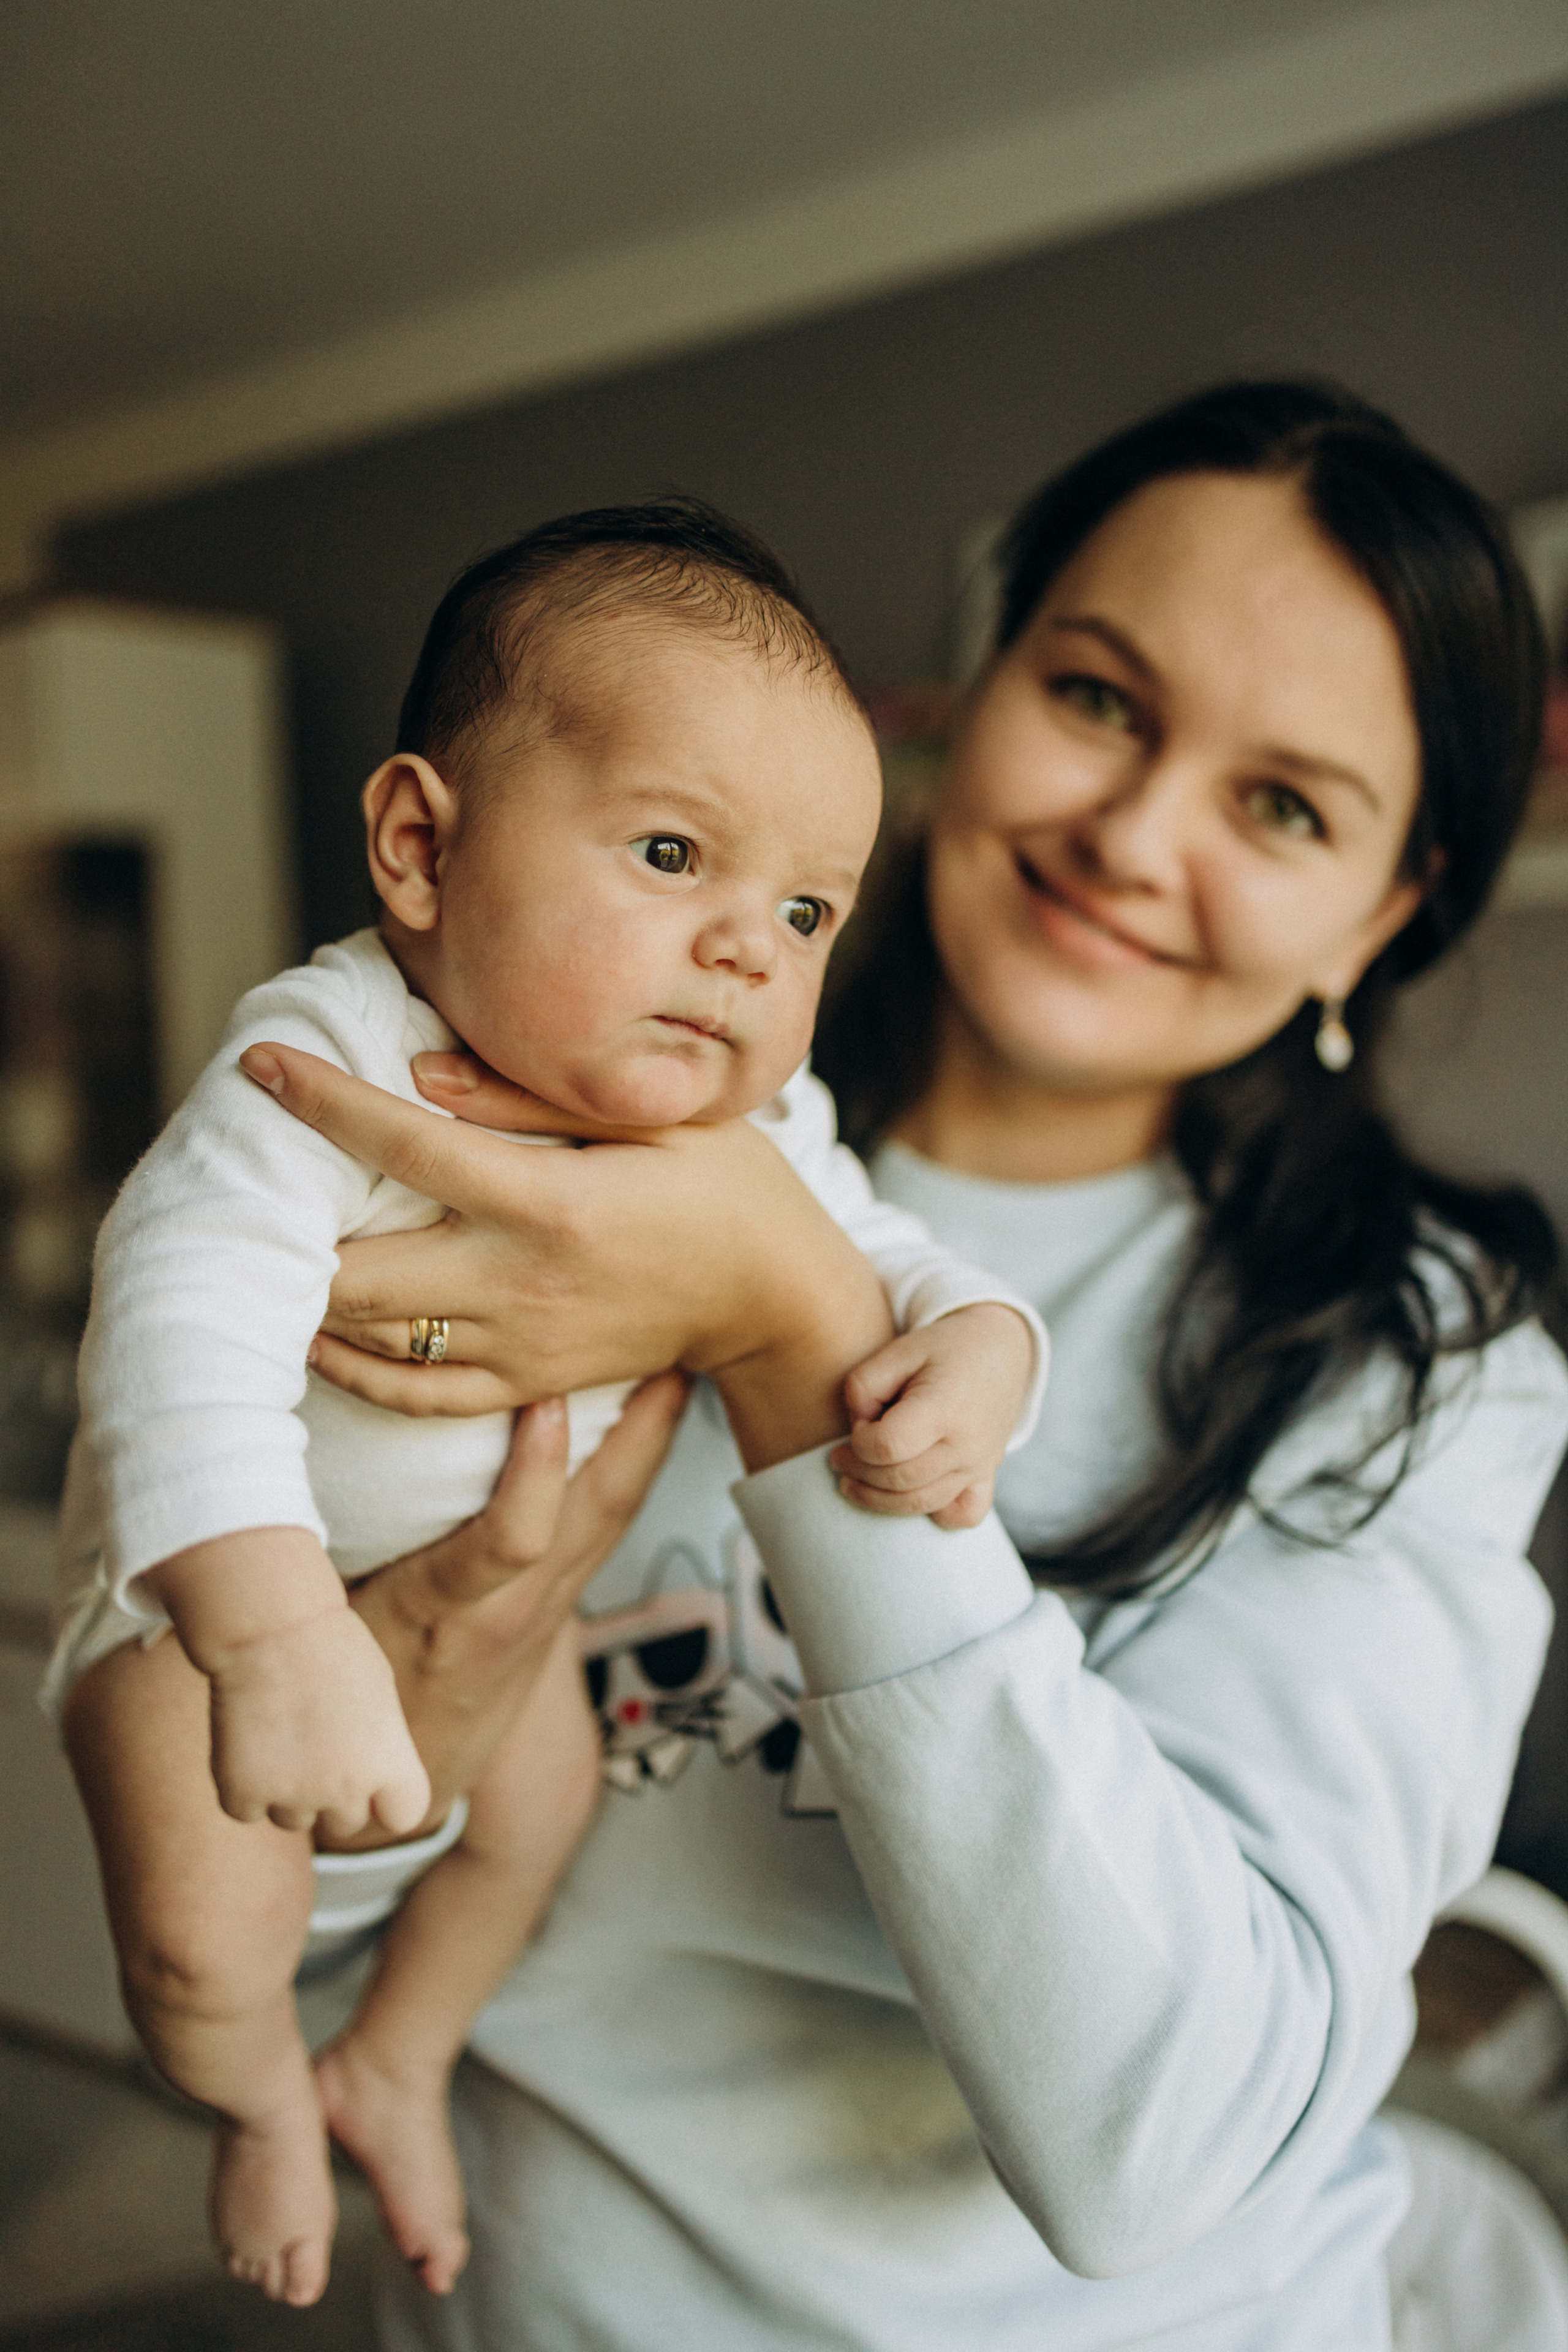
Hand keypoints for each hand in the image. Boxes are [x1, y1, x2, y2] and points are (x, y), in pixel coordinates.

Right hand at [206, 1605, 429, 1837]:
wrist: (271, 1626)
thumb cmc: (331, 1647)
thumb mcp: (380, 1695)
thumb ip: (380, 1749)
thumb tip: (369, 1785)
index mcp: (391, 1764)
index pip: (404, 1816)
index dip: (387, 1799)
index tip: (371, 1773)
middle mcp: (347, 1790)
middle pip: (345, 1823)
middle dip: (332, 1793)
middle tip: (315, 1739)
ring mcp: (292, 1795)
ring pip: (292, 1819)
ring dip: (286, 1790)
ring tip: (281, 1730)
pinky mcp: (242, 1791)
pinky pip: (245, 1809)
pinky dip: (242, 1786)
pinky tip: (247, 1740)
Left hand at [240, 1042, 892, 1468]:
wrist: (774, 1297)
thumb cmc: (722, 1184)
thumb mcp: (647, 1117)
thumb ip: (527, 1096)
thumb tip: (416, 1071)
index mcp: (550, 1202)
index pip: (408, 1146)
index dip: (324, 1103)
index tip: (262, 1064)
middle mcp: (522, 1283)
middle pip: (360, 1273)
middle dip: (290, 1231)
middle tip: (252, 1183)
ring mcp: (519, 1346)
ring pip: (374, 1340)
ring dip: (309, 1299)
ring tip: (270, 1252)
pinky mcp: (525, 1386)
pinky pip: (413, 1395)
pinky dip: (352, 1368)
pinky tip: (320, 1332)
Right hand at [340, 1375, 689, 1825]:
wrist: (398, 1788)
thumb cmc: (341, 1689)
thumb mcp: (313, 1635)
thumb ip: (301, 1566)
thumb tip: (245, 1465)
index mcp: (445, 1613)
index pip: (509, 1546)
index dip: (535, 1474)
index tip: (544, 1399)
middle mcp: (513, 1610)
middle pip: (598, 1514)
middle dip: (641, 1431)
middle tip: (668, 1347)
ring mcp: (548, 1607)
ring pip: (617, 1512)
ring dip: (653, 1437)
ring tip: (677, 1357)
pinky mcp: (562, 1603)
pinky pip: (609, 1522)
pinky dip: (634, 1462)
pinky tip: (652, 1413)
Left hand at [828, 1302, 1035, 1529]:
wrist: (1000, 1349)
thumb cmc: (943, 1348)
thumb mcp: (897, 1350)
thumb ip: (864, 1386)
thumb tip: (858, 1431)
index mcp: (943, 1408)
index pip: (885, 1447)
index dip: (859, 1441)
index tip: (857, 1426)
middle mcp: (966, 1444)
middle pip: (898, 1480)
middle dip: (858, 1471)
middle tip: (839, 1457)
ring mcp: (980, 1465)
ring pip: (920, 1503)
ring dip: (877, 1499)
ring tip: (852, 1482)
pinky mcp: (988, 1476)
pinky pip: (964, 1515)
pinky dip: (935, 1515)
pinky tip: (910, 1496)